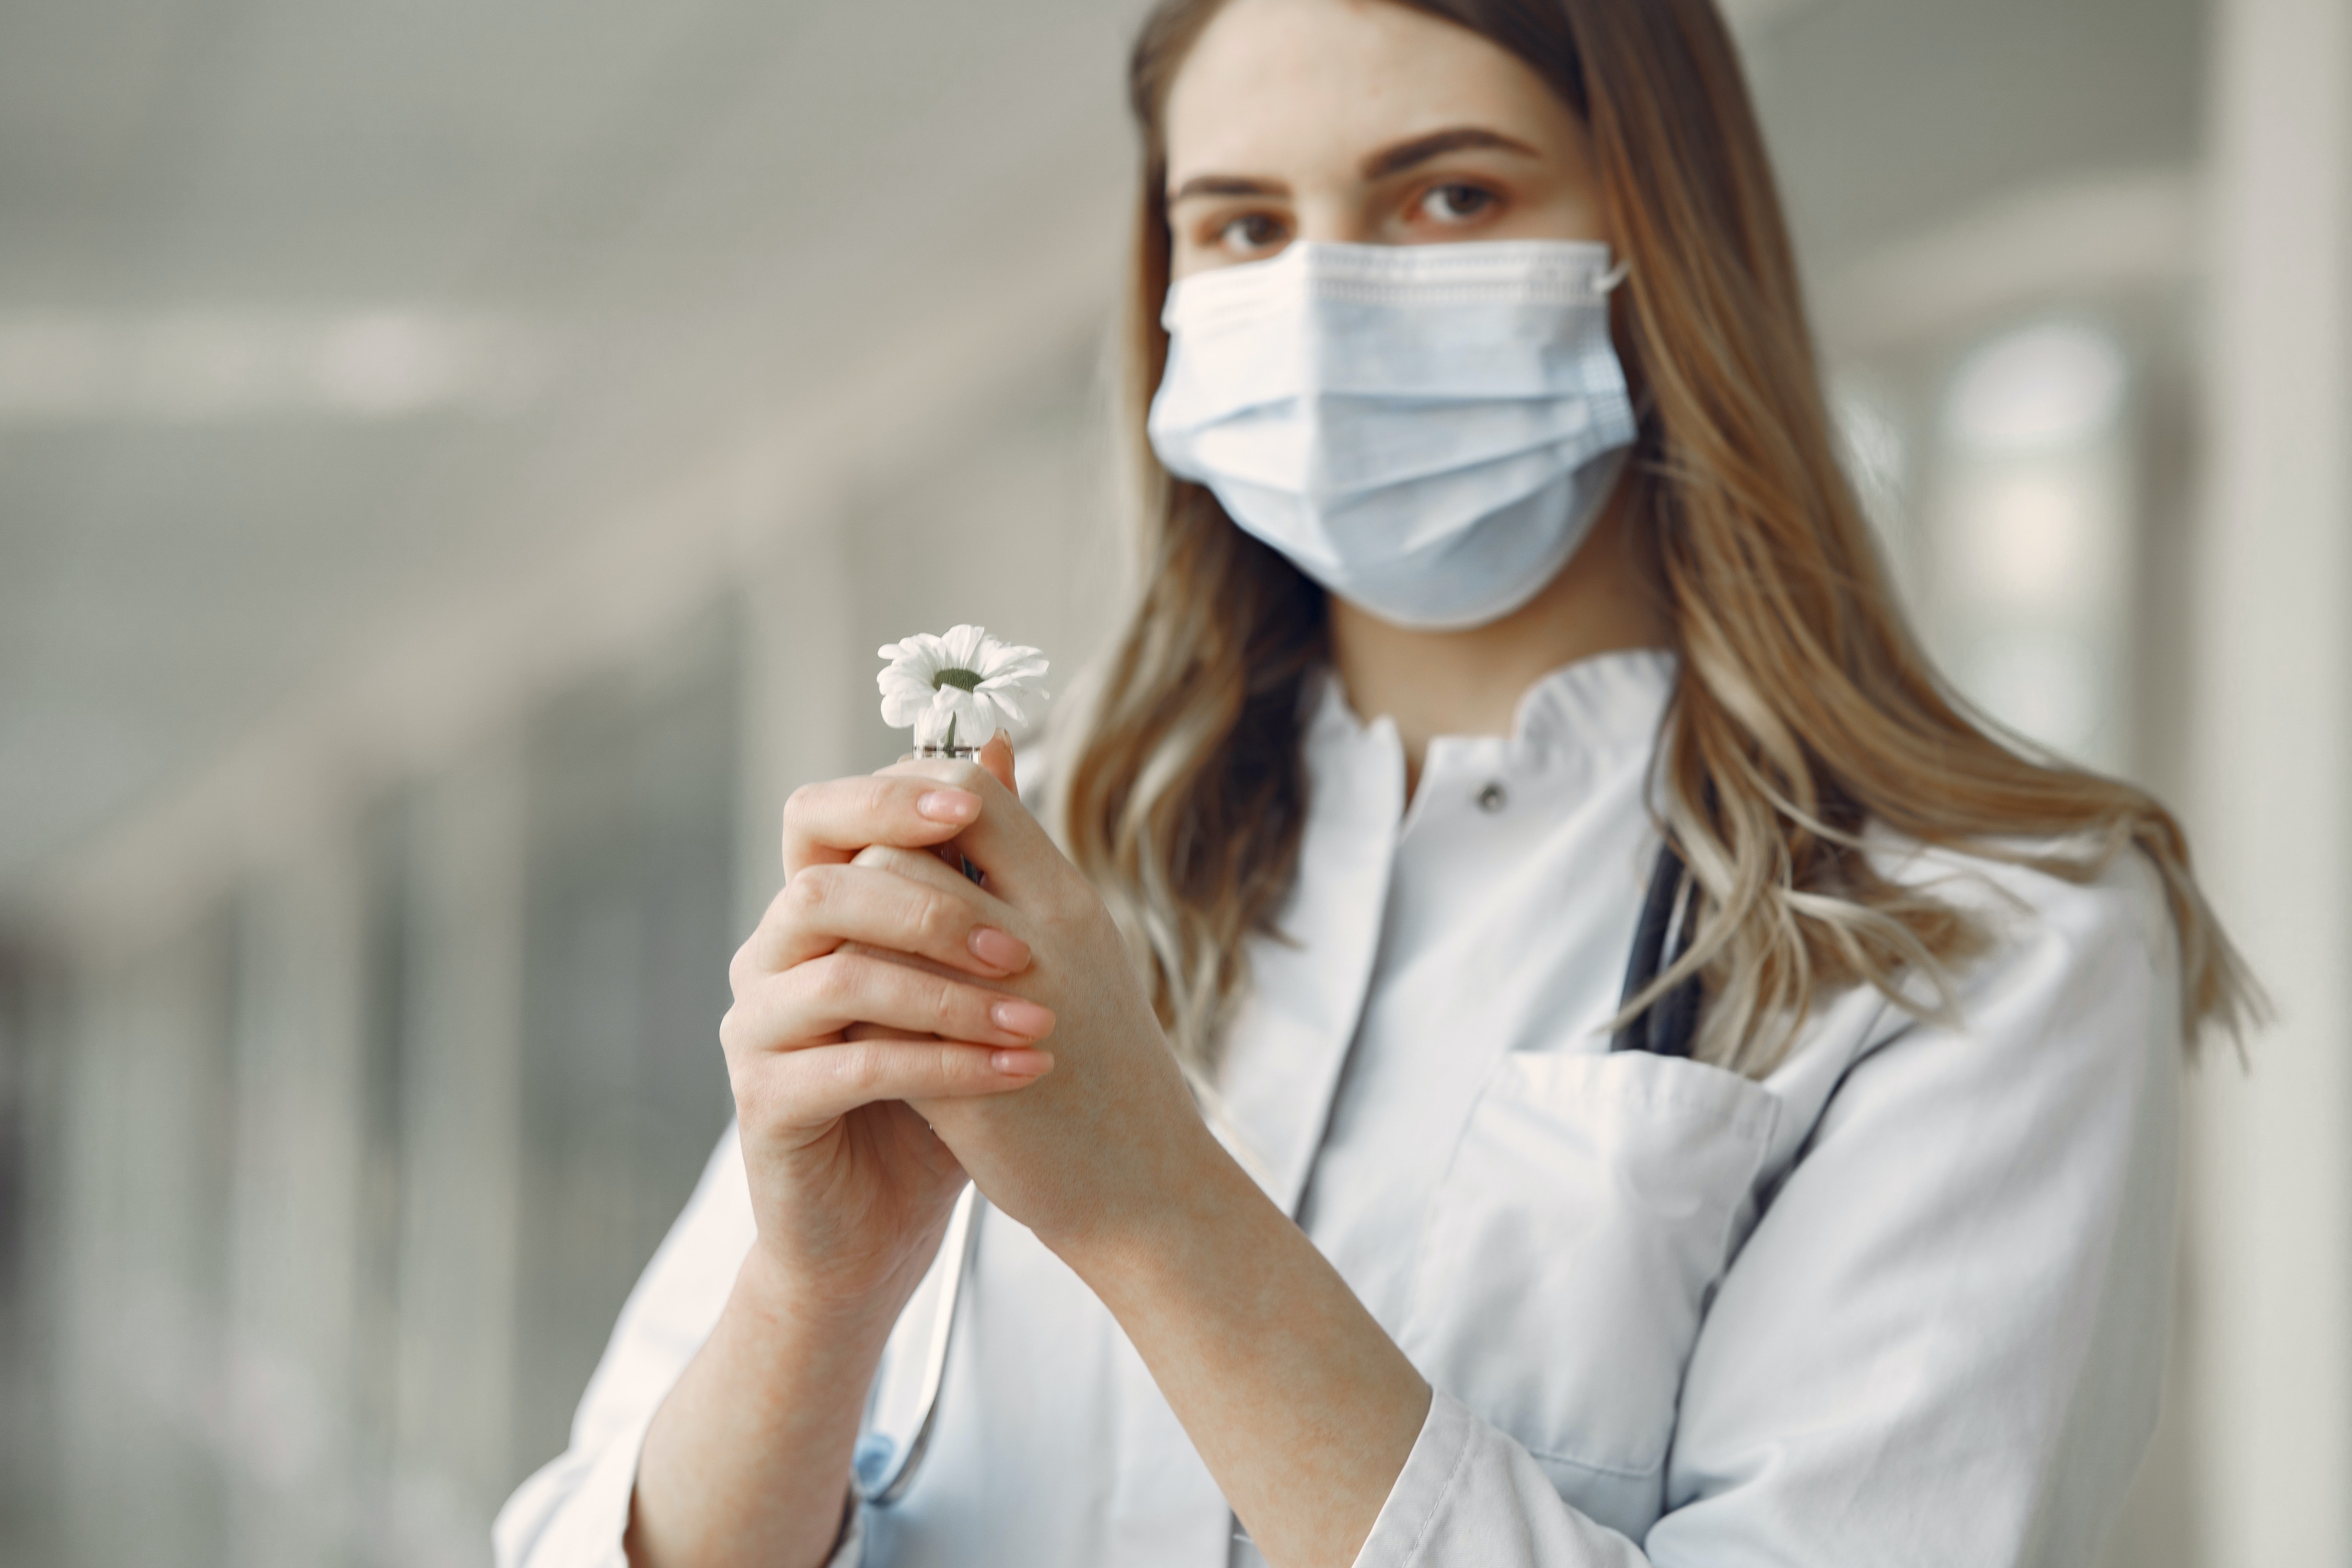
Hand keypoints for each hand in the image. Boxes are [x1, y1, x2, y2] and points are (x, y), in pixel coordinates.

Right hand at [719, 763, 1061, 1319]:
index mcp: (813, 913)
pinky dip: (945, 1065)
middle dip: (925, 903)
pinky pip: (853, 1067)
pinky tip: (1018, 1069)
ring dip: (946, 994)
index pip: (821, 817)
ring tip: (1037, 1018)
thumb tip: (1002, 746)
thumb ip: (978, 866)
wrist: (883, 1222)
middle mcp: (770, 960)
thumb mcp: (969, 970)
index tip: (976, 803)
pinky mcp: (766, 1105)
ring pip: (839, 978)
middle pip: (821, 889)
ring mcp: (758, 1032)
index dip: (889, 798)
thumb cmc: (933, 1087)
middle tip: (1020, 943)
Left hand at [859, 739, 1211, 1255]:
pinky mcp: (960, 1077)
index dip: (913, 796)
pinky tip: (852, 1020)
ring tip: (857, 959)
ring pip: (879, 918)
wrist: (1142, 1190)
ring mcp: (1001, 1005)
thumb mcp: (1078, 947)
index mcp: (1071, 902)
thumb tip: (990, 753)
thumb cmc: (1105, 1067)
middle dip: (865, 866)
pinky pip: (871, 1007)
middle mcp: (1044, 937)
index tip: (893, 836)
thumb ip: (1023, 866)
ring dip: (851, 932)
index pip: (970, 791)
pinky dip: (850, 1002)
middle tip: (859, 903)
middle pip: (911, 842)